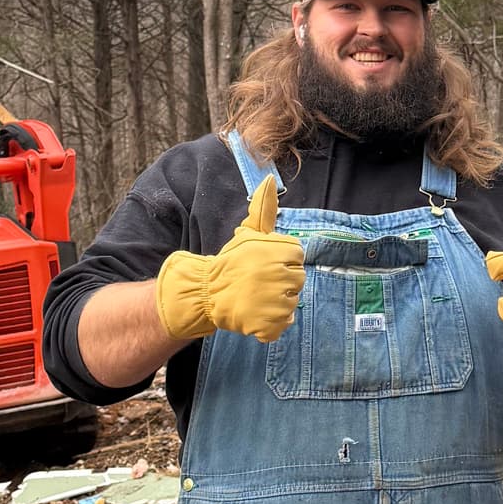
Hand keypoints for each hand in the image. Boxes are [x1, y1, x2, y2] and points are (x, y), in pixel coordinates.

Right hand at [154, 176, 305, 342]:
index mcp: (282, 251)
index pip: (297, 257)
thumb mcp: (248, 232)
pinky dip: (270, 323)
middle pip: (297, 281)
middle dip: (279, 282)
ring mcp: (278, 302)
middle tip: (256, 282)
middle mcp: (283, 275)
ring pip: (291, 304)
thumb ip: (264, 208)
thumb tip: (270, 178)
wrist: (205, 291)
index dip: (280, 261)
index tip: (261, 264)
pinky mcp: (271, 325)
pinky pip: (282, 325)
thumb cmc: (230, 260)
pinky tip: (254, 313)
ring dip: (275, 303)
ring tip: (254, 297)